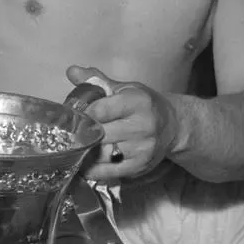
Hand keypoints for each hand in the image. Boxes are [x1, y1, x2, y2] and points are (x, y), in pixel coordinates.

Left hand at [67, 66, 178, 183]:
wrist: (172, 125)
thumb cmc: (143, 104)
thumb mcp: (124, 88)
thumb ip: (96, 80)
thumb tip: (71, 71)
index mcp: (137, 102)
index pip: (101, 110)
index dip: (84, 114)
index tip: (76, 115)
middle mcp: (143, 126)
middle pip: (100, 133)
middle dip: (82, 134)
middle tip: (70, 133)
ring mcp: (142, 148)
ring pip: (102, 154)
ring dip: (85, 152)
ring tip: (74, 148)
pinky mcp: (140, 166)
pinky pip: (109, 172)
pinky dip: (93, 169)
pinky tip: (83, 163)